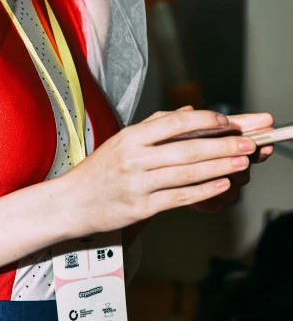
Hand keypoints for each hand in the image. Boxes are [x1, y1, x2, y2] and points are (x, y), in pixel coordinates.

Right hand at [65, 108, 258, 236]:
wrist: (71, 202)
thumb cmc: (98, 170)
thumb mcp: (121, 141)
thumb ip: (155, 126)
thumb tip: (188, 113)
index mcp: (130, 137)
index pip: (173, 123)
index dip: (204, 122)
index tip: (227, 121)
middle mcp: (134, 158)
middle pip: (186, 149)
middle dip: (222, 145)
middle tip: (248, 142)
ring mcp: (138, 183)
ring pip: (187, 173)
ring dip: (219, 167)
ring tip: (242, 161)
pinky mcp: (141, 207)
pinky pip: (179, 197)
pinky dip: (203, 191)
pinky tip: (222, 185)